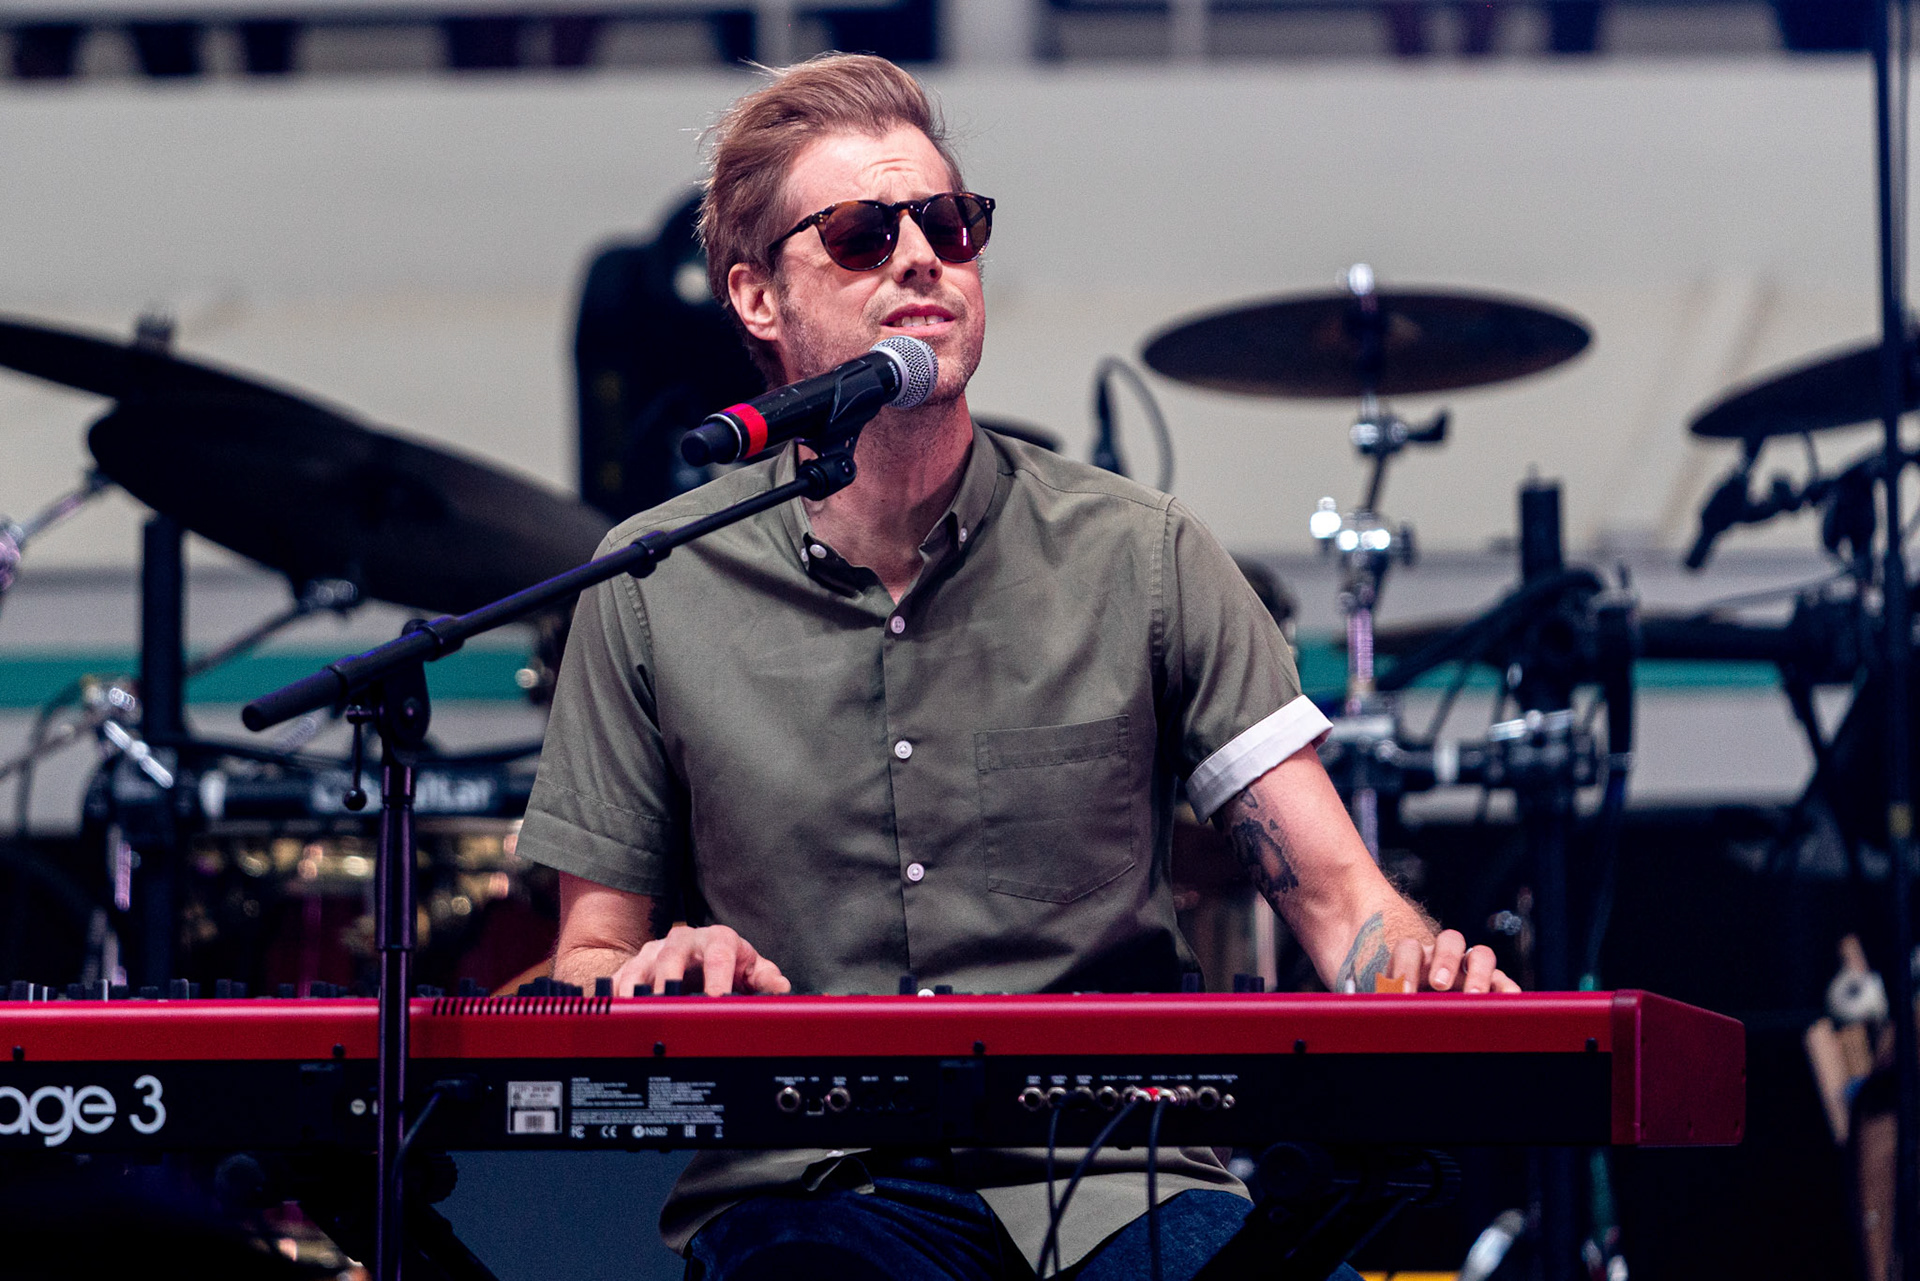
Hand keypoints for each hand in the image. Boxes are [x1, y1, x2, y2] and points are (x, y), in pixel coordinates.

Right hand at [608, 924, 791, 995]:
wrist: (698, 952)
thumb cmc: (728, 962)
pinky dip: (618, 996)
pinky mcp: (635, 964)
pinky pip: (621, 978)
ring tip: (640, 1012)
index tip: (717, 1000)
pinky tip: (619, 1013)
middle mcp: (684, 940)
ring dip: (639, 990)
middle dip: (670, 979)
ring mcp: (656, 951)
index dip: (718, 979)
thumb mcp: (751, 968)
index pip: (719, 956)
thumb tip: (782, 988)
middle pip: (672, 955)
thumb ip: (766, 979)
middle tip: (670, 1005)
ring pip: (642, 966)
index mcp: (718, 940)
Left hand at [1387, 929, 1519, 992]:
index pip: (1409, 949)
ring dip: (1478, 973)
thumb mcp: (1388, 996)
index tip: (1402, 993)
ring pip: (1481, 955)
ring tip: (1474, 995)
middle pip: (1449, 940)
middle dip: (1445, 960)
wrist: (1421, 1001)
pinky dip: (1508, 989)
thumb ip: (1386, 997)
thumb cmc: (1400, 998)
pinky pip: (1504, 981)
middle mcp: (1444, 957)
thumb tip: (1377, 1008)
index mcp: (1414, 956)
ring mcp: (1470, 968)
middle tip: (1439, 984)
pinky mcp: (1492, 984)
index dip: (1405, 967)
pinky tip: (1510, 1002)